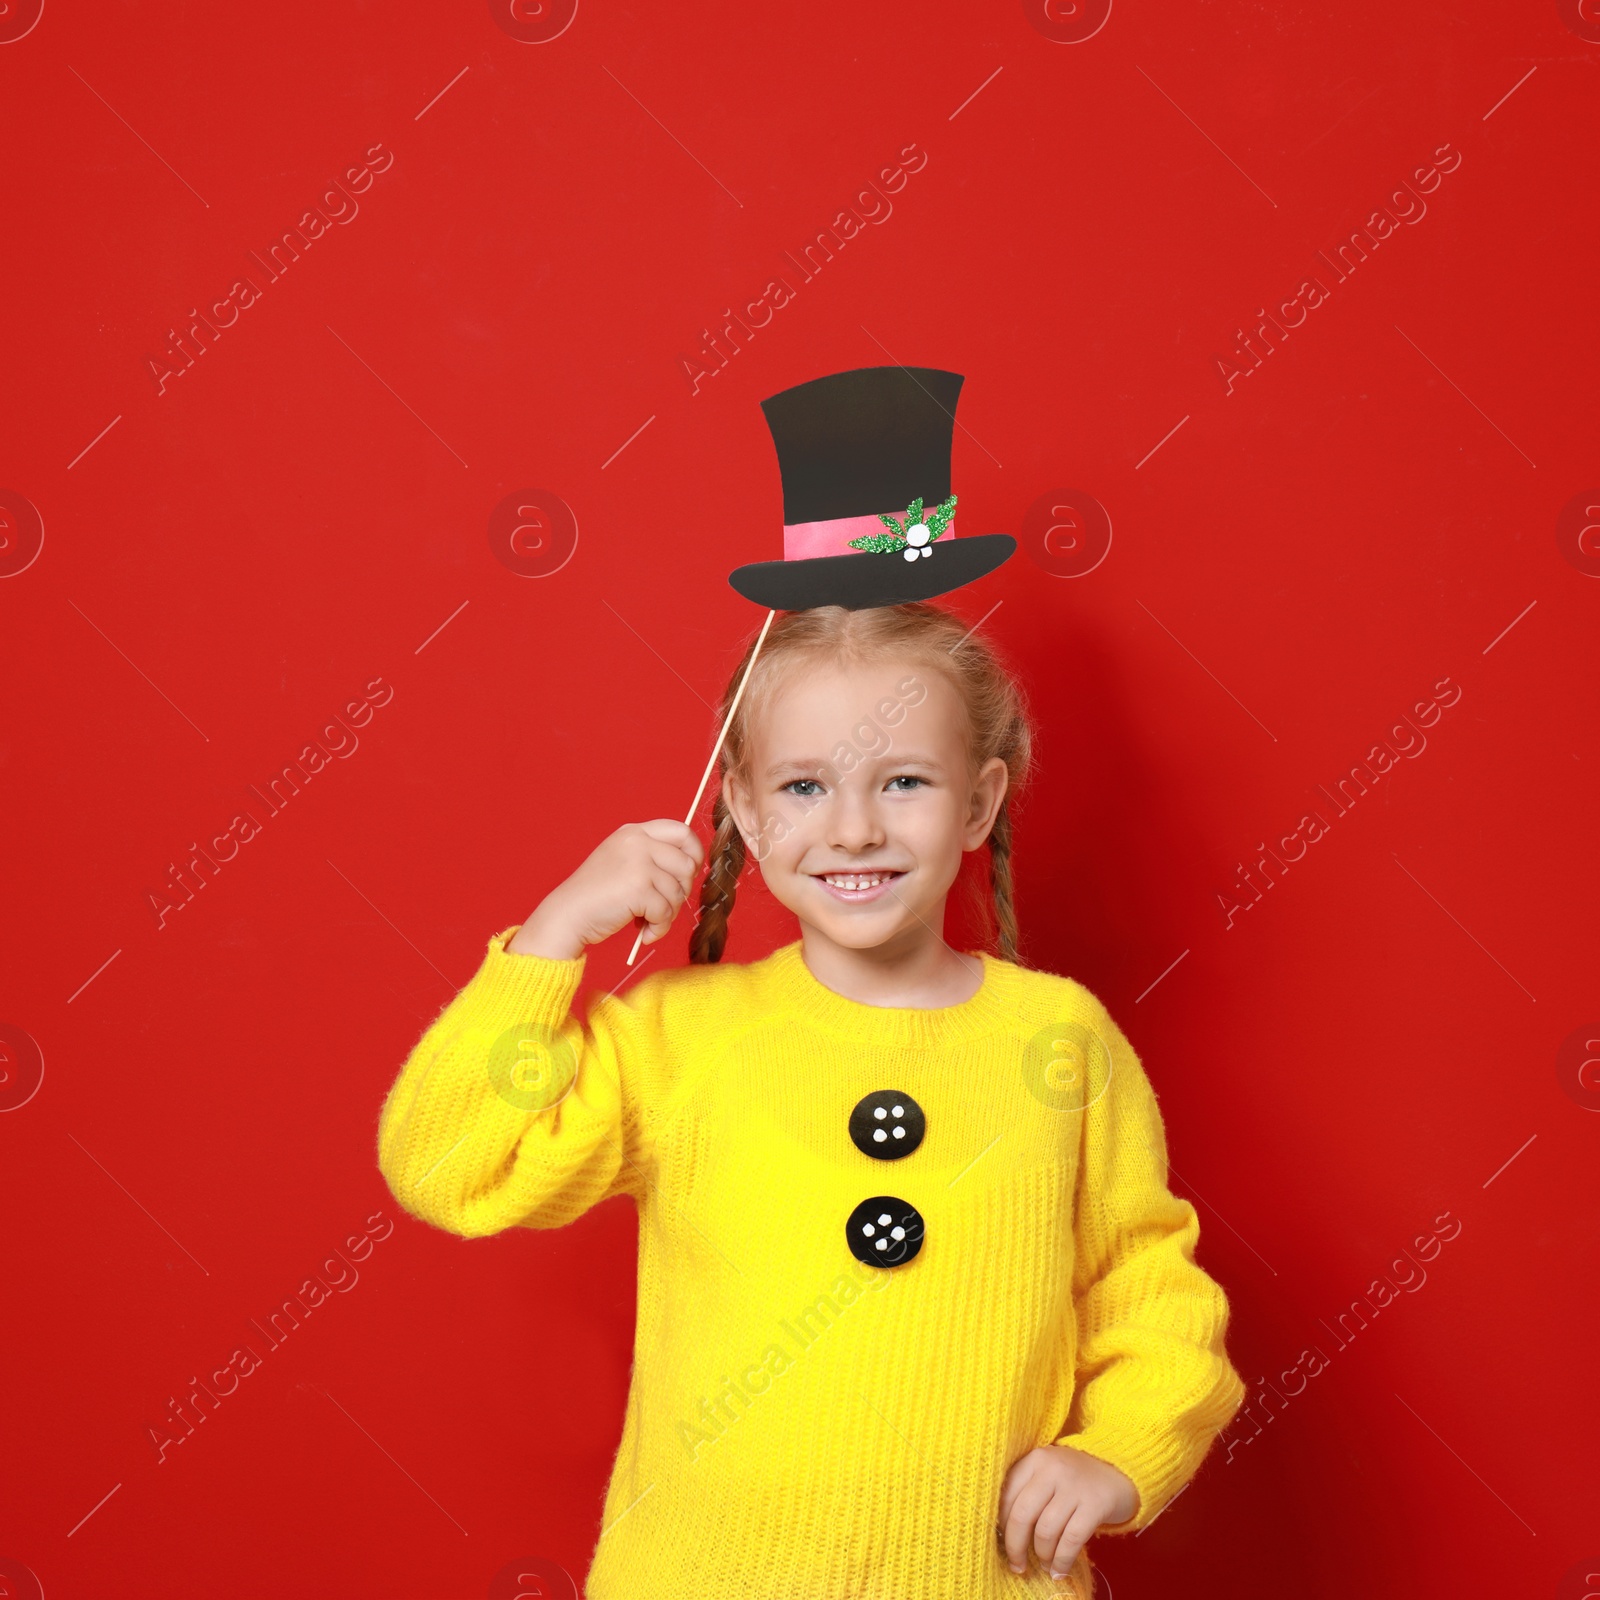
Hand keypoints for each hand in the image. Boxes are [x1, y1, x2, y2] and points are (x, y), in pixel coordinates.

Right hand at [507, 820, 705, 959]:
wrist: (567, 915)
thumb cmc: (596, 895)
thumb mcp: (623, 860)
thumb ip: (652, 856)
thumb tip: (692, 866)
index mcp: (634, 832)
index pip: (682, 831)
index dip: (694, 853)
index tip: (688, 874)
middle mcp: (637, 841)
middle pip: (687, 864)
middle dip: (682, 890)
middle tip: (664, 904)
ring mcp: (638, 863)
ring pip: (678, 892)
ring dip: (667, 914)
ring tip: (648, 921)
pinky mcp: (639, 888)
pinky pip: (666, 912)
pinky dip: (659, 928)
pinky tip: (645, 933)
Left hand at [996, 1444, 1138, 1579]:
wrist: (1118, 1470)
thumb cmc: (1074, 1478)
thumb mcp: (1048, 1473)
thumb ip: (1027, 1491)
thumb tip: (1005, 1531)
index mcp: (1035, 1459)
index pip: (1008, 1495)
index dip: (1002, 1524)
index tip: (1003, 1543)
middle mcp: (1052, 1468)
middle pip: (1023, 1514)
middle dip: (1015, 1546)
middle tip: (1017, 1565)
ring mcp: (1074, 1486)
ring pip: (1046, 1530)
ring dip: (1041, 1555)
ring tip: (1044, 1564)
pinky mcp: (1095, 1504)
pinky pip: (1071, 1540)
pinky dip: (1062, 1560)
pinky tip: (1059, 1571)